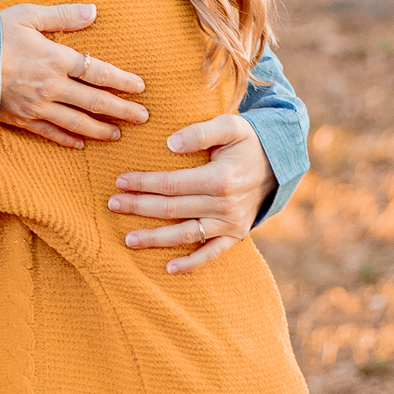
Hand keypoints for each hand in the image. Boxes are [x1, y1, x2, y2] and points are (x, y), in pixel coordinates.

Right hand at [0, 2, 147, 147]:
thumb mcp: (28, 15)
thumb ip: (63, 15)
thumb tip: (94, 11)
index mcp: (55, 58)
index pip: (98, 71)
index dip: (121, 80)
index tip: (140, 87)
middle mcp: (51, 86)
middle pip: (94, 101)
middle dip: (122, 110)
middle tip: (143, 117)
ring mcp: (36, 106)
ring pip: (77, 122)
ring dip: (100, 129)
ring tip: (118, 134)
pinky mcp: (21, 119)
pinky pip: (50, 133)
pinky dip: (67, 140)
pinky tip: (81, 144)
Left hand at [108, 114, 276, 272]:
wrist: (280, 162)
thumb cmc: (249, 141)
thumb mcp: (230, 125)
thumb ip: (200, 132)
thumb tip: (170, 144)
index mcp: (220, 178)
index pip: (171, 184)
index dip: (144, 183)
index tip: (120, 181)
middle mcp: (225, 205)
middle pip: (173, 209)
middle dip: (139, 207)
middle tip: (112, 205)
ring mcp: (231, 223)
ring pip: (186, 234)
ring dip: (156, 239)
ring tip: (129, 240)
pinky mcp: (236, 234)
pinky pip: (212, 253)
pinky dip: (192, 263)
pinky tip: (169, 268)